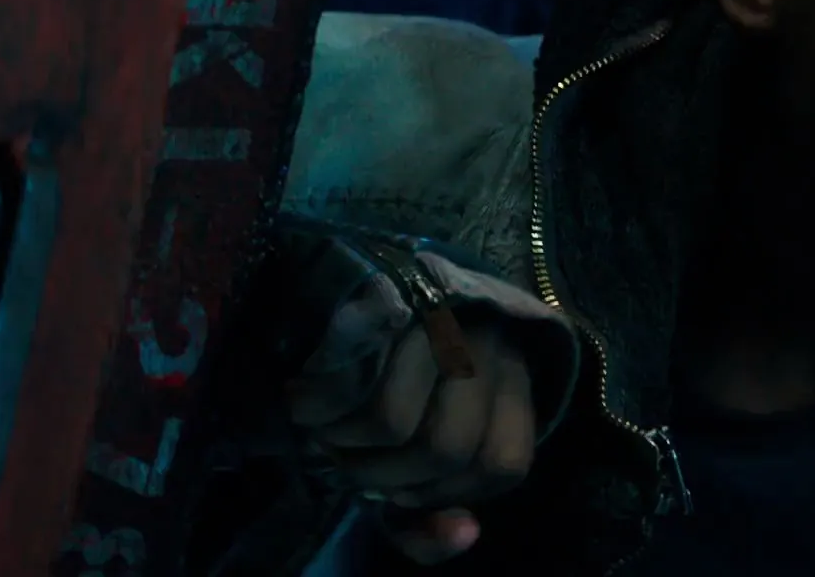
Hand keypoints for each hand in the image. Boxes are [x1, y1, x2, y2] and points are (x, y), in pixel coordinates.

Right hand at [287, 281, 536, 563]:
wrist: (338, 280)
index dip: (446, 495)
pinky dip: (317, 409)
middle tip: (346, 458)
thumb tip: (464, 534)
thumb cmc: (380, 387)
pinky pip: (345, 380)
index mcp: (512, 382)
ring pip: (395, 421)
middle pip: (446, 449)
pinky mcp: (384, 296)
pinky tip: (302, 399)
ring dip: (342, 443)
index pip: (502, 465)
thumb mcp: (412, 460)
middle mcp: (488, 344)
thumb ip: (430, 518)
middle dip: (382, 476)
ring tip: (322, 428)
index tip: (399, 487)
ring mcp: (440, 317)